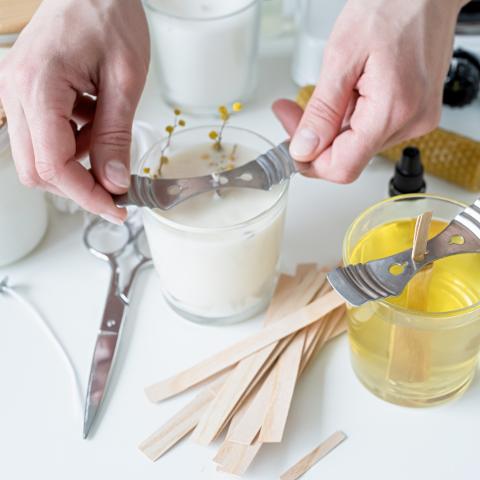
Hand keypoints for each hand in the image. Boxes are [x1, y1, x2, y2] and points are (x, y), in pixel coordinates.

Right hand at [0, 0, 148, 222]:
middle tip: (117, 185)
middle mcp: (15, 92)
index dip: (87, 196)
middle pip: (37, 170)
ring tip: (108, 134)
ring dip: (78, 163)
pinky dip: (73, 143)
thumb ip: (116, 136)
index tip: (117, 208)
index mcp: (37, 87)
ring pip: (37, 158)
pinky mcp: (25, 93)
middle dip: (79, 186)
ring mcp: (15, 92)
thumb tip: (114, 182)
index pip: (54, 166)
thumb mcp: (125, 80)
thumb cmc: (109, 16)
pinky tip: (94, 120)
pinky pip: (42, 137)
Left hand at [274, 0, 467, 182]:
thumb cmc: (392, 6)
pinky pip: (371, 131)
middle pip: (347, 157)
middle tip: (291, 112)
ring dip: (332, 127)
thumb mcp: (342, 56)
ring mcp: (415, 120)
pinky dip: (350, 119)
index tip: (291, 145)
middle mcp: (410, 122)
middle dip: (315, 140)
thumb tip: (304, 149)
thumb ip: (322, 111)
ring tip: (324, 93)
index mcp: (393, 110)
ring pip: (357, 146)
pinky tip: (345, 94)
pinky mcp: (414, 114)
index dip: (310, 162)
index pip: (343, 167)